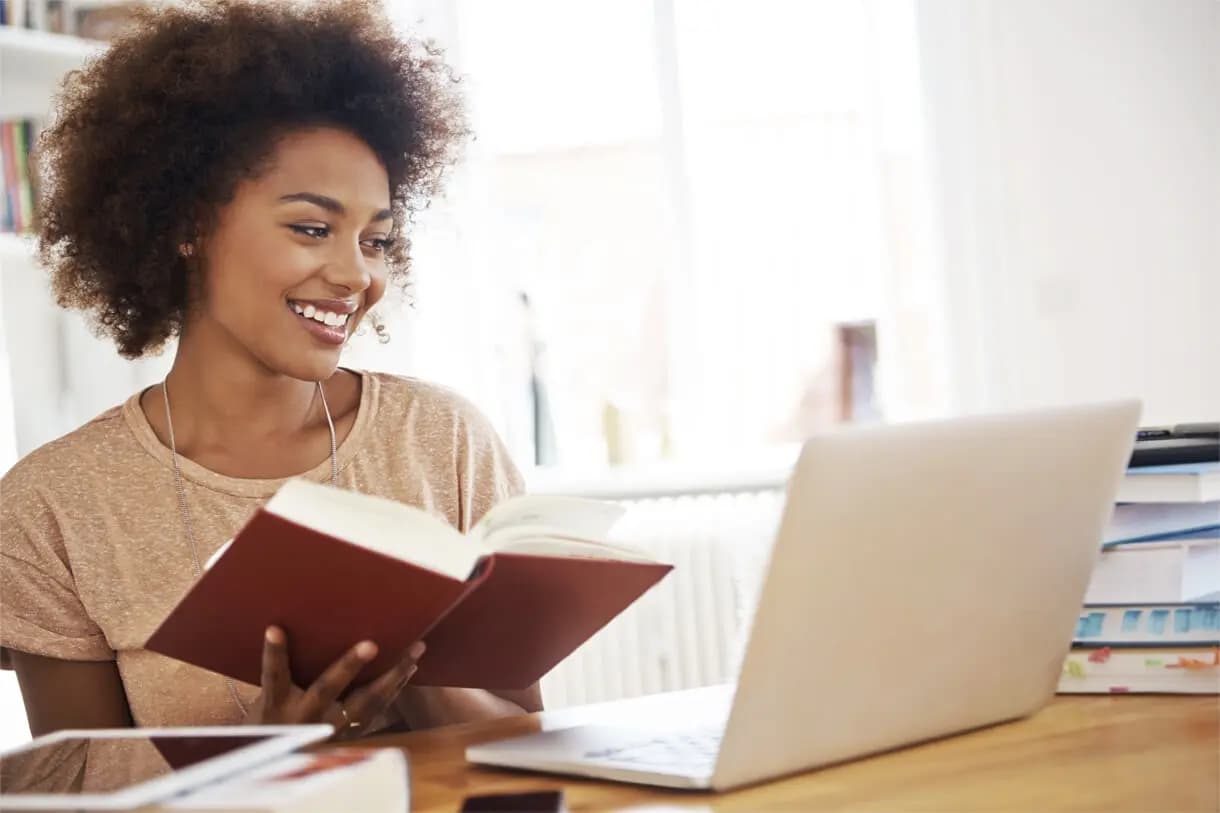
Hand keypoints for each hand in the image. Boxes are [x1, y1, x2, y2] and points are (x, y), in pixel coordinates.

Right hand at [244, 626, 424, 738]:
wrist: (282, 764)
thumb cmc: (275, 721)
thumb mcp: (268, 702)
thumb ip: (284, 674)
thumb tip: (293, 628)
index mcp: (277, 704)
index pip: (274, 675)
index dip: (275, 654)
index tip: (275, 629)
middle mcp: (305, 716)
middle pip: (327, 689)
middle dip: (348, 666)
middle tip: (371, 644)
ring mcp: (330, 730)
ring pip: (364, 704)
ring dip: (392, 676)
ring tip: (413, 651)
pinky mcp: (349, 738)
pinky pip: (376, 712)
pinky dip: (393, 690)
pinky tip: (408, 670)